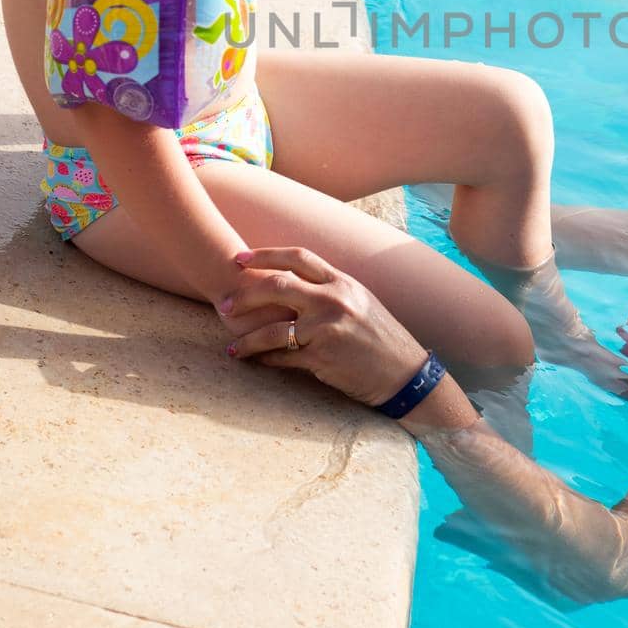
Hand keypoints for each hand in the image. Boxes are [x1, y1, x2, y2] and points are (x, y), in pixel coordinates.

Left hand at [219, 246, 429, 408]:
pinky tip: (256, 363)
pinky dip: (265, 361)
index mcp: (341, 282)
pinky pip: (283, 358)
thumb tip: (294, 282)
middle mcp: (333, 301)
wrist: (403, 372)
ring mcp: (327, 329)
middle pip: (277, 286)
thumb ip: (329, 289)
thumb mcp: (359, 302)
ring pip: (272, 330)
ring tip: (232, 347)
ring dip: (247, 339)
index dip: (265, 255)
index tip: (239, 259)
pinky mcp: (322, 358)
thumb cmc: (380, 337)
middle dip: (245, 296)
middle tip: (224, 304)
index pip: (298, 258)